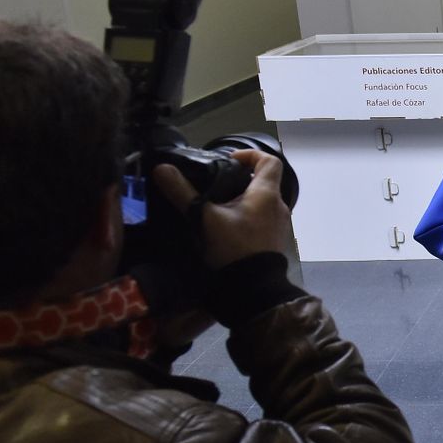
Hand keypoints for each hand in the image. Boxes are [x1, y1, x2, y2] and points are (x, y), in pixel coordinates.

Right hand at [151, 150, 292, 269]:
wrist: (254, 289)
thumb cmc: (234, 249)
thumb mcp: (204, 219)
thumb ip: (183, 193)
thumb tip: (162, 169)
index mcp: (267, 194)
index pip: (270, 161)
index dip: (250, 154)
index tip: (229, 160)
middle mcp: (278, 205)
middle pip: (263, 181)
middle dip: (239, 179)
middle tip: (214, 184)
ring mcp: (279, 224)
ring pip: (261, 201)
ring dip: (241, 199)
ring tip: (215, 205)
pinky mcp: (274, 239)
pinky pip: (262, 218)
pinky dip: (246, 215)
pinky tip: (225, 224)